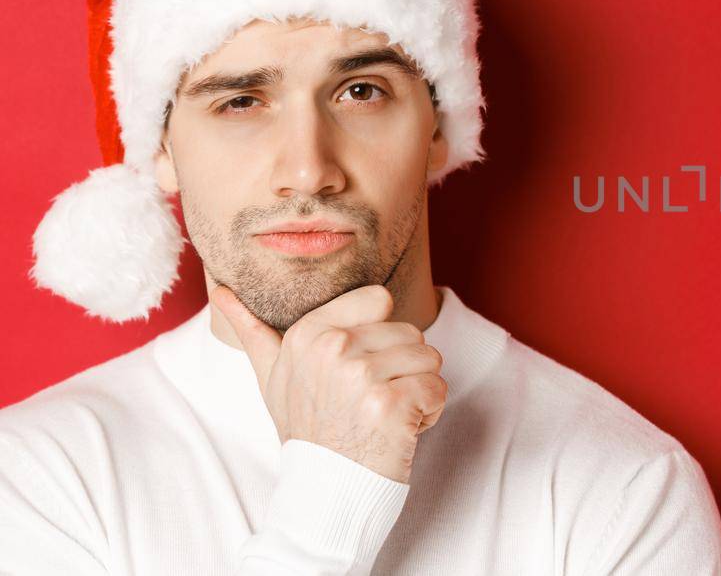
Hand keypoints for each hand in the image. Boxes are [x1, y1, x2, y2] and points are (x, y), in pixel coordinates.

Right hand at [211, 284, 447, 483]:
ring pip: (429, 358)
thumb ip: (253, 332)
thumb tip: (219, 291)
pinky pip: (438, 388)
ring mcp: (361, 376)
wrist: (324, 491)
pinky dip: (430, 413)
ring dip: (417, 390)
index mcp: (306, 334)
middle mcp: (332, 349)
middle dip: (402, 368)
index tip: (357, 369)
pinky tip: (400, 431)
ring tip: (383, 415)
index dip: (380, 336)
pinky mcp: (391, 404)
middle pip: (410, 331)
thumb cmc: (307, 431)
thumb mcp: (272, 379)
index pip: (379, 298)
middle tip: (369, 403)